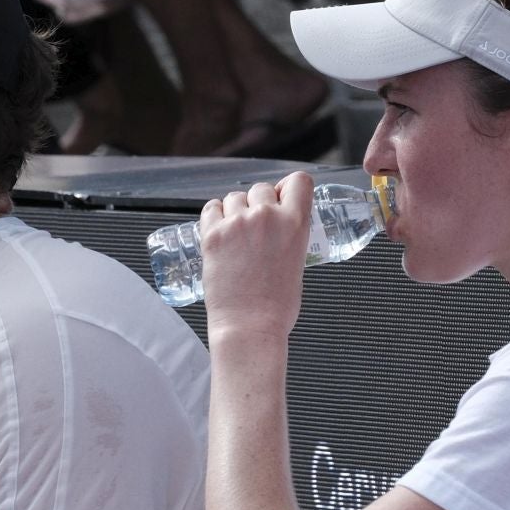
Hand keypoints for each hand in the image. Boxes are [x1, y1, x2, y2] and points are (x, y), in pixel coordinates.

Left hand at [199, 173, 312, 342]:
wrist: (250, 328)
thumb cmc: (276, 307)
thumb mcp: (298, 263)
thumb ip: (289, 236)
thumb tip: (279, 226)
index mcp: (295, 223)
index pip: (298, 181)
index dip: (289, 188)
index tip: (282, 198)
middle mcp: (267, 216)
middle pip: (262, 188)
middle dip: (259, 204)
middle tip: (257, 229)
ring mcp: (237, 224)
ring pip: (235, 197)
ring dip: (236, 211)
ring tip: (237, 236)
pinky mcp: (212, 234)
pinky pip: (211, 208)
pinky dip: (215, 217)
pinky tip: (220, 233)